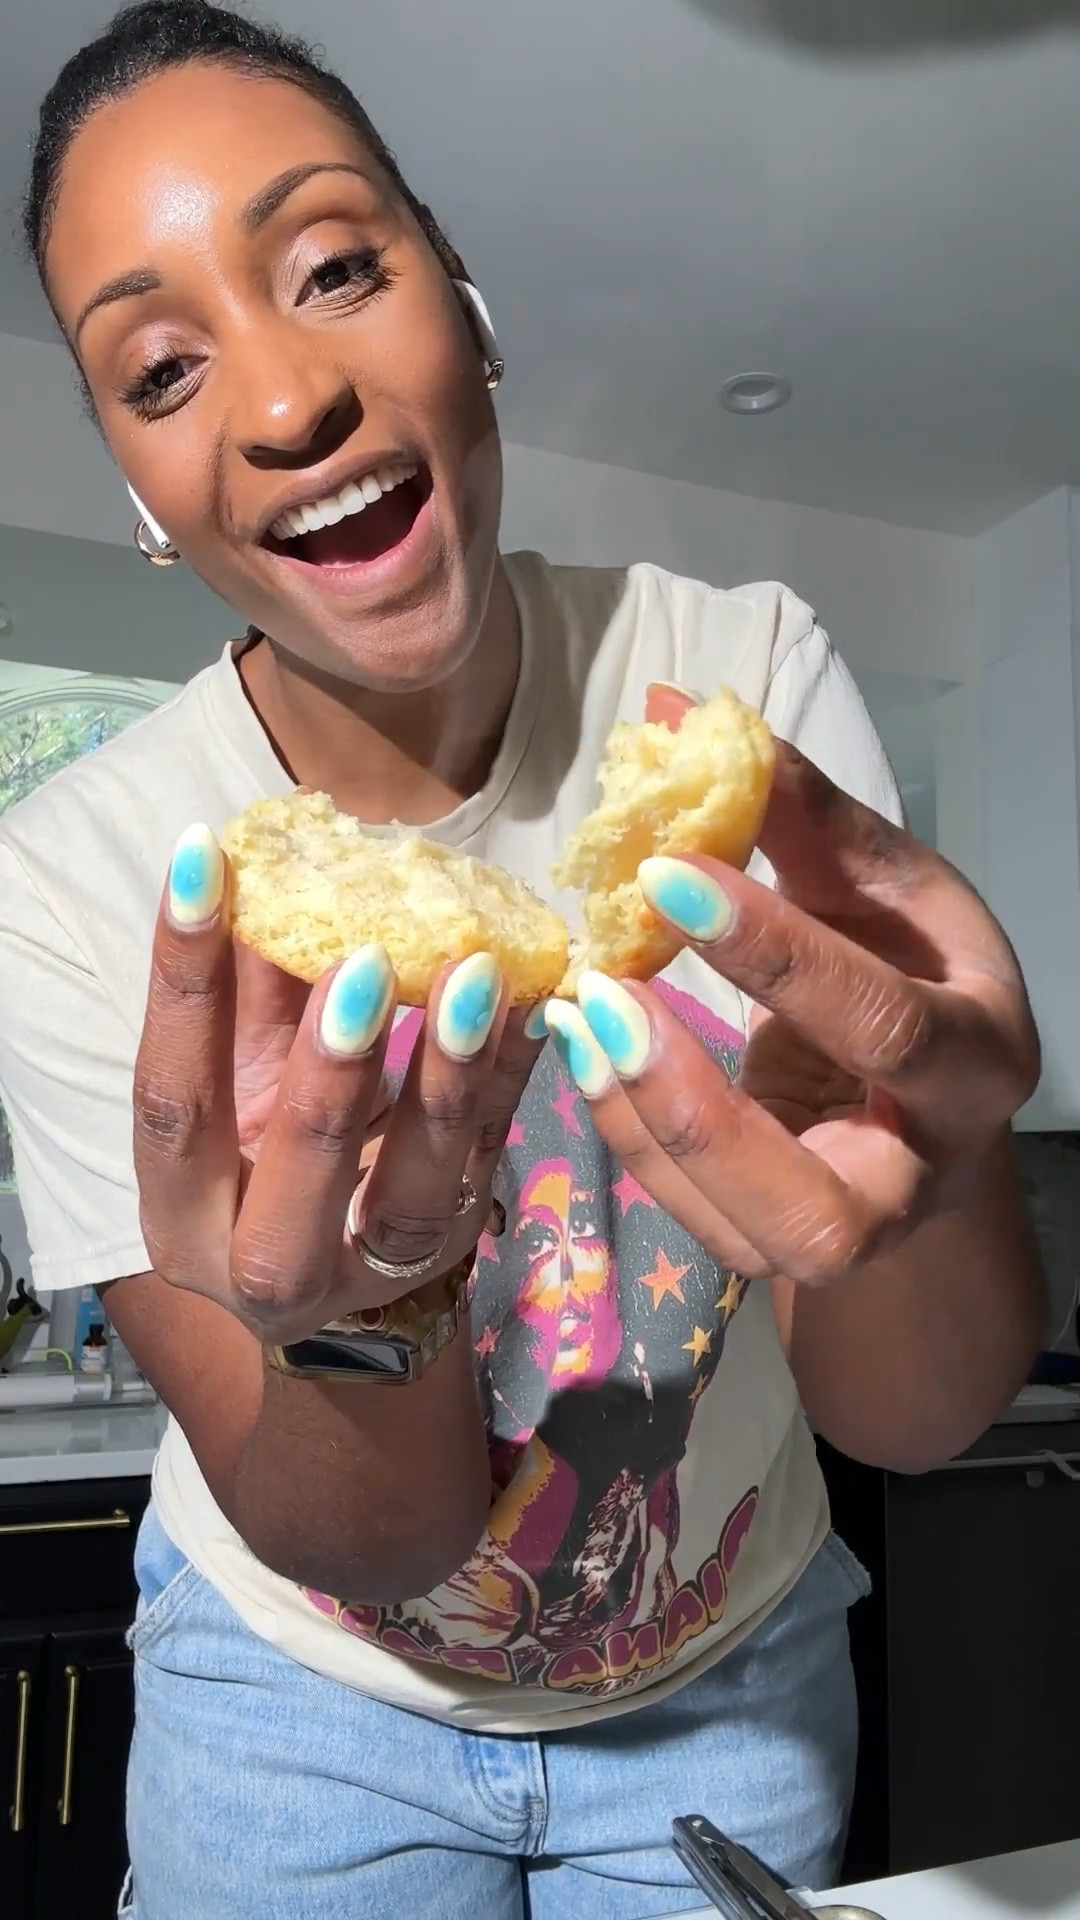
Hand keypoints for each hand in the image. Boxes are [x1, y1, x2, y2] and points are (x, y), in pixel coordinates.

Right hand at [133, 827, 541, 1340]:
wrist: (327, 1267)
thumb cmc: (260, 1152)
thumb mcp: (235, 1087)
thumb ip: (246, 1000)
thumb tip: (264, 864)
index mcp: (184, 1217)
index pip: (172, 1099)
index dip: (183, 982)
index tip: (207, 862)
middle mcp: (271, 1266)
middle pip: (299, 1178)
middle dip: (332, 1067)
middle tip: (368, 957)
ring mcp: (378, 1269)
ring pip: (417, 1189)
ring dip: (449, 1071)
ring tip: (476, 972)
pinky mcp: (458, 1244)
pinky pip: (491, 1158)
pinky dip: (514, 1075)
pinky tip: (536, 1002)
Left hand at [547, 699, 1039, 1288]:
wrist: (923, 1093)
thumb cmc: (911, 966)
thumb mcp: (879, 885)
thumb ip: (794, 813)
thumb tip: (674, 709)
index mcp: (980, 1060)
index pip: (884, 1023)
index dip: (777, 954)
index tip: (665, 871)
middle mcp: (923, 1171)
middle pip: (823, 1207)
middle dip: (702, 1109)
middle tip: (608, 995)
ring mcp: (850, 1230)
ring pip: (747, 1236)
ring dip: (646, 1128)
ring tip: (581, 1015)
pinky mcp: (778, 1247)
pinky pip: (695, 1220)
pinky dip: (627, 1133)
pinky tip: (582, 1048)